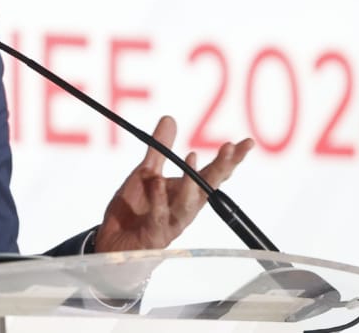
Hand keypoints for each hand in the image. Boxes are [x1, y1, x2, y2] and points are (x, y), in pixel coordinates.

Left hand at [95, 116, 251, 253]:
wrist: (112, 239)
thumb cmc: (135, 208)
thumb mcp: (146, 173)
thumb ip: (159, 149)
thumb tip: (170, 118)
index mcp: (187, 192)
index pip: (213, 174)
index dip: (230, 160)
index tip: (246, 143)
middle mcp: (185, 208)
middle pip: (208, 188)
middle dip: (221, 168)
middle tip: (230, 149)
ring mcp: (171, 222)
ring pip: (187, 205)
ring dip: (191, 183)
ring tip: (192, 157)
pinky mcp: (154, 234)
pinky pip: (158, 216)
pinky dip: (158, 200)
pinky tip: (156, 183)